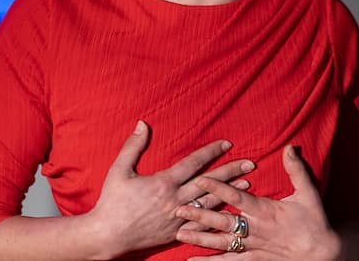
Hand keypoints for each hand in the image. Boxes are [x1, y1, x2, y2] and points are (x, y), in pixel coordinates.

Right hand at [85, 121, 254, 259]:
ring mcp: (179, 219)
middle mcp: (176, 201)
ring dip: (230, 193)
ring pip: (211, 204)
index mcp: (163, 183)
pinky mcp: (177, 233)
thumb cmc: (112, 202)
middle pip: (209, 183)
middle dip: (231, 172)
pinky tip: (230, 210)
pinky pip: (203, 224)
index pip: (193, 163)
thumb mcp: (119, 170)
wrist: (108, 235)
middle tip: (250, 163)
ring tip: (247, 184)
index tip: (227, 144)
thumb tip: (142, 124)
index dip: (211, 152)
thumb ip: (133, 146)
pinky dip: (219, 216)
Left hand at [173, 145, 341, 260]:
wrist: (325, 254)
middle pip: (223, 221)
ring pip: (222, 243)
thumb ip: (296, 169)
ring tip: (179, 234)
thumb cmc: (315, 222)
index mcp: (266, 211)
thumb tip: (289, 146)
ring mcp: (254, 247)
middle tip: (178, 209)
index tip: (200, 178)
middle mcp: (256, 230)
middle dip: (200, 215)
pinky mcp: (255, 260)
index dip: (218, 187)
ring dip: (200, 239)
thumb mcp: (309, 193)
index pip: (237, 197)